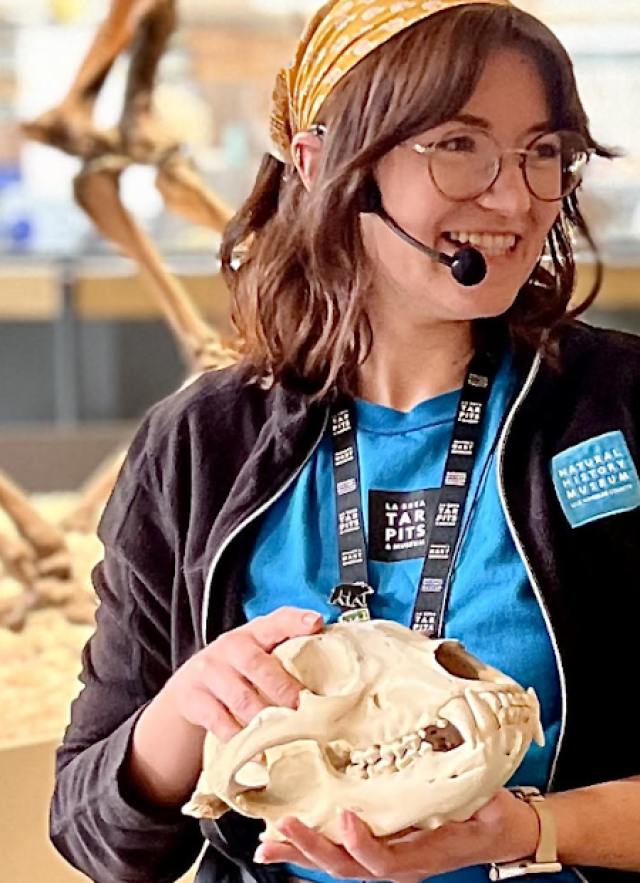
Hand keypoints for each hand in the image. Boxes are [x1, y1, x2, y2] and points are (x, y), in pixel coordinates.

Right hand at [163, 606, 323, 739]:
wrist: (189, 686)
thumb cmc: (240, 670)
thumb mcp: (258, 654)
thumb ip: (287, 656)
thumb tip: (336, 676)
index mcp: (254, 633)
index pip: (276, 621)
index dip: (296, 621)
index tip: (316, 623)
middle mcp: (231, 647)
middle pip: (258, 665)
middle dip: (284, 689)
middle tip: (304, 709)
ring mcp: (209, 672)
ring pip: (241, 699)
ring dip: (265, 719)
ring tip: (285, 734)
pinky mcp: (193, 699)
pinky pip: (219, 722)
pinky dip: (240, 737)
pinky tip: (256, 750)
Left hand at [254, 790, 539, 882]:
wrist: (503, 832)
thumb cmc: (492, 814)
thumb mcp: (484, 800)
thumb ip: (461, 785)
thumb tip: (445, 747)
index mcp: (426, 853)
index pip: (388, 860)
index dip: (364, 844)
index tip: (347, 818)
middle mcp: (402, 862)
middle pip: (352, 866)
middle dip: (315, 849)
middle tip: (285, 829)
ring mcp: (390, 857)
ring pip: (340, 863)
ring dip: (303, 852)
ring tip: (269, 843)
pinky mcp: (381, 846)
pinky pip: (342, 852)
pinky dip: (312, 846)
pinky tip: (283, 841)